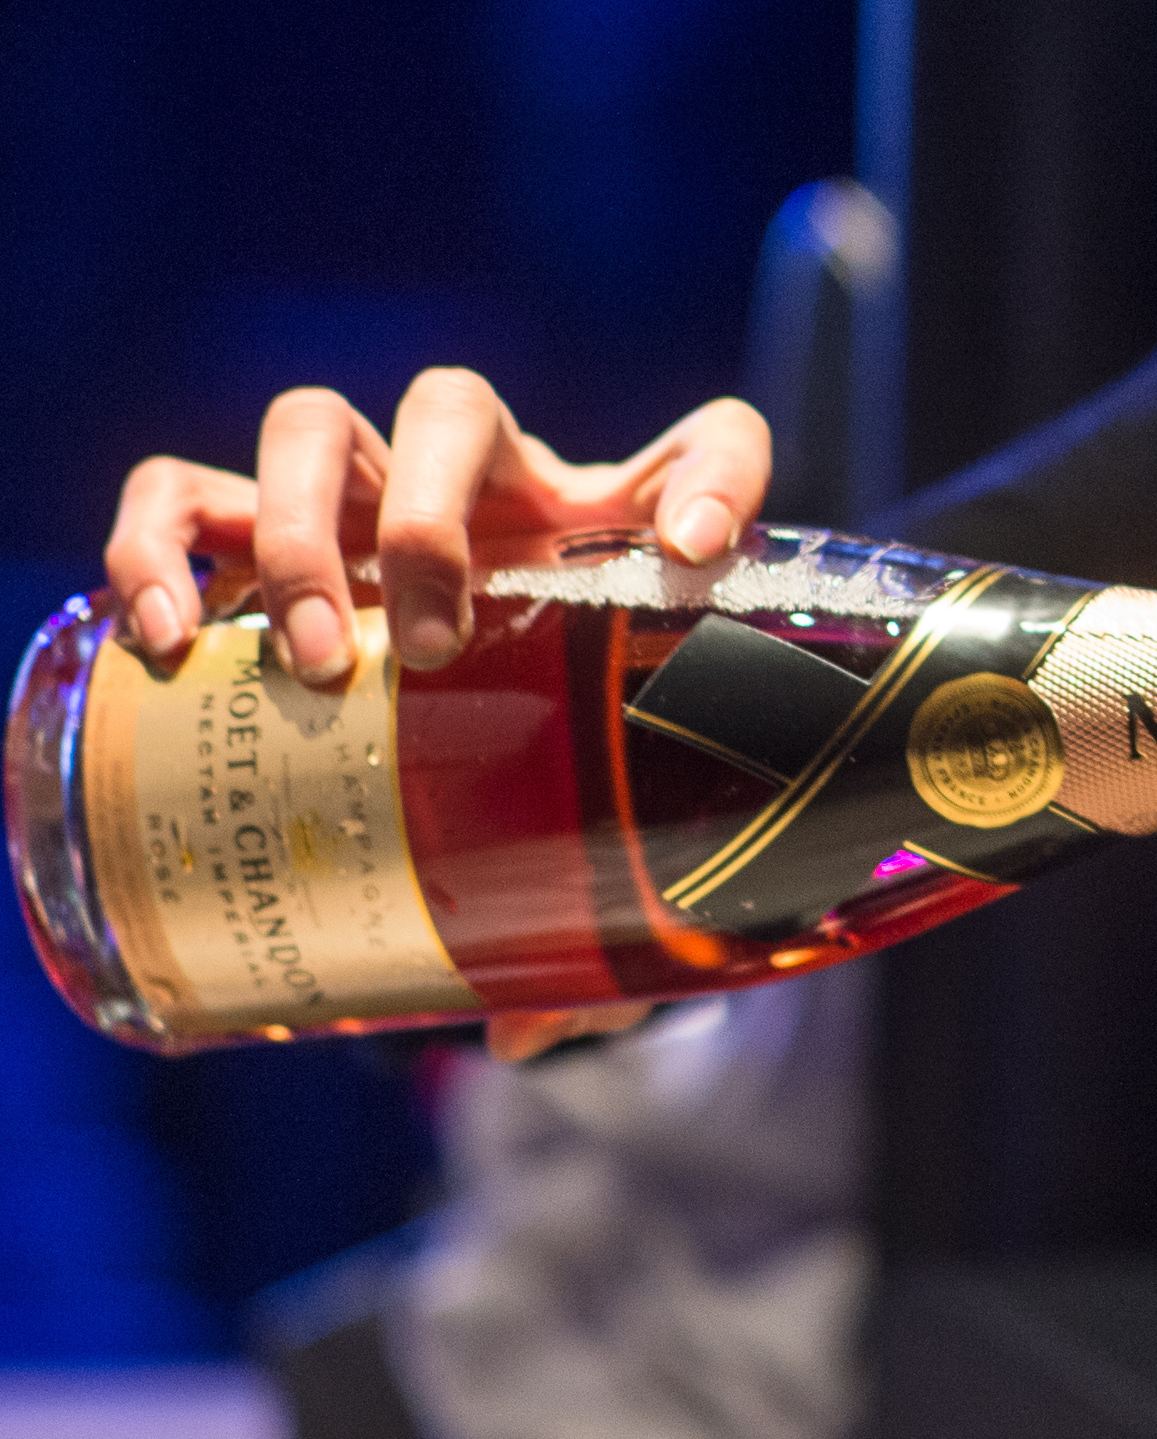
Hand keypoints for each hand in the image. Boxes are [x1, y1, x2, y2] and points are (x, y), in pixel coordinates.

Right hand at [105, 373, 767, 1062]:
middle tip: (433, 645)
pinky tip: (171, 637)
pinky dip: (158, 545)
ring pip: (313, 428)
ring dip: (300, 531)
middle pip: (452, 407)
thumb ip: (591, 919)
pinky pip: (181, 493)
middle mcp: (486, 491)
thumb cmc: (540, 770)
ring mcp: (358, 500)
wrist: (461, 741)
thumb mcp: (583, 828)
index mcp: (604, 534)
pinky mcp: (246, 535)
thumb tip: (530, 1030)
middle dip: (430, 517)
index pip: (707, 444)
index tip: (696, 554)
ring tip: (314, 662)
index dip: (715, 475)